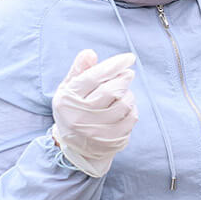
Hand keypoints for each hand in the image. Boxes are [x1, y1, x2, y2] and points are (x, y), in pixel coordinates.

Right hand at [51, 49, 138, 177]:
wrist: (76, 147)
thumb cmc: (74, 109)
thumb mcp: (69, 90)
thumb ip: (79, 71)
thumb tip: (90, 53)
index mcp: (67, 100)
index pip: (93, 77)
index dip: (113, 65)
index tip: (129, 58)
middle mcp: (80, 116)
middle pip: (112, 90)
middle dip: (123, 79)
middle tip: (127, 74)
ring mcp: (96, 131)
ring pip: (124, 103)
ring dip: (128, 94)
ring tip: (123, 92)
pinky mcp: (112, 140)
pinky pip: (132, 117)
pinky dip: (132, 109)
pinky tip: (125, 108)